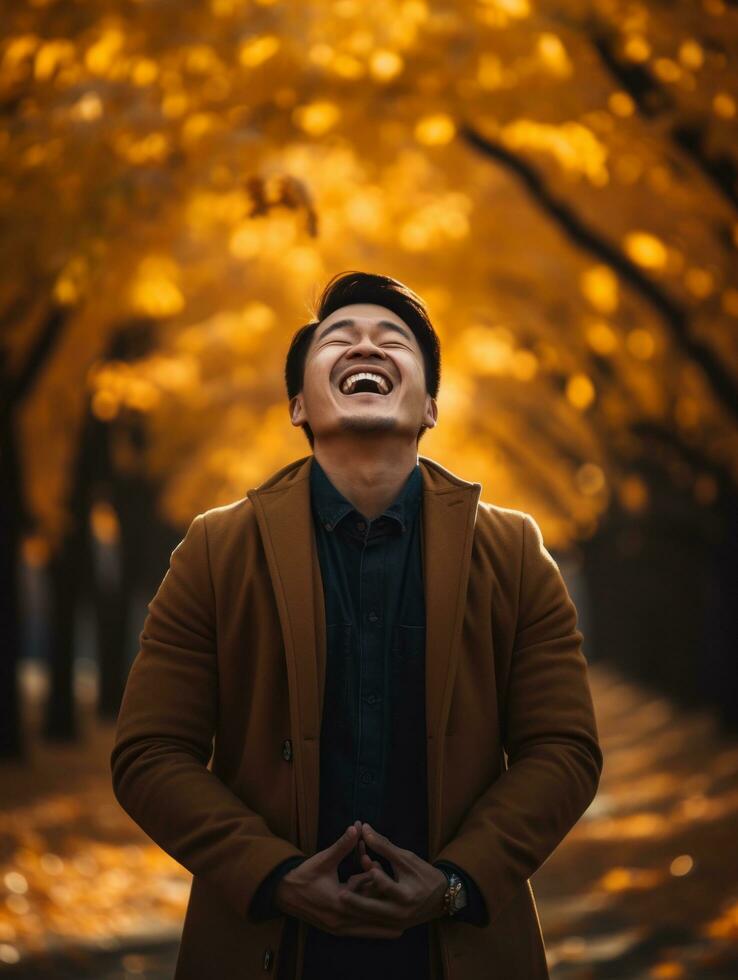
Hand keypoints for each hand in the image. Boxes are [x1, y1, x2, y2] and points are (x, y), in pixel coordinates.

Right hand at [274, 821, 404, 937]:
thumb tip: (356, 827)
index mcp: (338, 901)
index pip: (364, 899)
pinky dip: (366, 930)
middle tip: (404, 925)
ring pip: (362, 929)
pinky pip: (354, 930)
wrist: (284, 892)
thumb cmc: (304, 875)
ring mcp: (335, 926)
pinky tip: (377, 931)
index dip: (380, 897)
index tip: (397, 898)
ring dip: (377, 929)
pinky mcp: (333, 928)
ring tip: (398, 932)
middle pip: (367, 920)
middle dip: (384, 920)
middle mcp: (338, 918)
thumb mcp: (324, 859)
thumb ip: (342, 845)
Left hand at [340, 823, 447, 929]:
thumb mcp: (406, 858)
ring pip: (371, 915)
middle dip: (356, 902)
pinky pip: (375, 918)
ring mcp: (395, 923)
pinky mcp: (391, 926)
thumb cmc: (424, 874)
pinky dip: (365, 908)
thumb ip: (384, 846)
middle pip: (374, 908)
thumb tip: (365, 829)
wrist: (441, 898)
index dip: (376, 874)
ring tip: (342, 895)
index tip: (364, 864)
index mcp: (407, 896)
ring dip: (358, 905)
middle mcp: (400, 913)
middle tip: (340, 894)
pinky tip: (354, 898)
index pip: (388, 886)